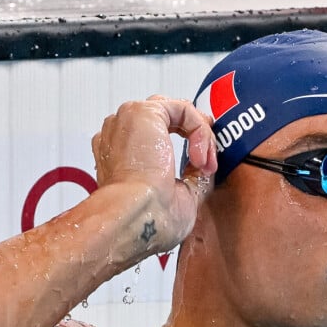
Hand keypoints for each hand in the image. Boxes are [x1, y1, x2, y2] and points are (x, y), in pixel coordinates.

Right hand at [92, 96, 216, 250]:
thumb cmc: (147, 218)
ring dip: (199, 135)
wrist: (136, 218)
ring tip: (204, 164)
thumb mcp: (177, 197)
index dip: (185, 145)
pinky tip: (199, 157)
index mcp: (118, 155)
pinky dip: (199, 130)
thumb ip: (190, 176)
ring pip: (176, 113)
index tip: (201, 168)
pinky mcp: (143, 112)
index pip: (153, 136)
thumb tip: (205, 166)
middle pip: (165, 118)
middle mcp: (118, 135)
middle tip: (208, 162)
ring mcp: (127, 121)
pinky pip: (183, 109)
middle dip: (194, 136)